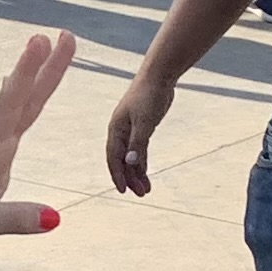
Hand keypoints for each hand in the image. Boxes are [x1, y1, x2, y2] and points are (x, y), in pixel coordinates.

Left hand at [0, 32, 77, 265]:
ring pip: (22, 111)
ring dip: (41, 82)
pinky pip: (16, 127)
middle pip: (22, 100)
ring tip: (57, 50)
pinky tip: (28, 94)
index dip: (27, 73)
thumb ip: (12, 219)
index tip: (41, 40)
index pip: (9, 105)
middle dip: (45, 68)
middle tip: (66, 35)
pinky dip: (27, 105)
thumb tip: (55, 218)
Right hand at [104, 68, 178, 196]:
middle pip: (122, 160)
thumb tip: (130, 163)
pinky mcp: (142, 127)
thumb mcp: (144, 122)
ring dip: (137, 173)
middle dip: (130, 178)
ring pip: (131, 156)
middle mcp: (120, 131)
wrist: (158, 76)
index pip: (113, 157)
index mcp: (116, 129)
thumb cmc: (149, 96)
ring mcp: (131, 130)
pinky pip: (139, 150)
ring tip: (146, 190)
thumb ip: (137, 143)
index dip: (117, 175)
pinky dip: (142, 161)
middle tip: (141, 194)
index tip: (123, 191)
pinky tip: (146, 172)